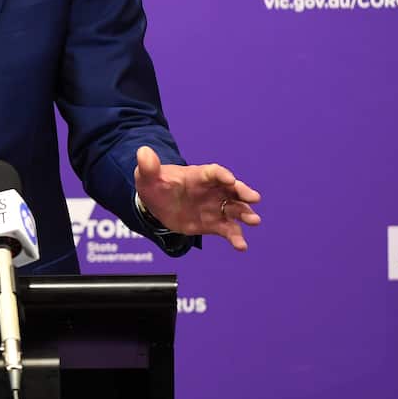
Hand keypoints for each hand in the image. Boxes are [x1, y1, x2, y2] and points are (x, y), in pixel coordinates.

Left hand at [133, 146, 261, 249]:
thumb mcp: (147, 175)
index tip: (230, 180)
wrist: (156, 204)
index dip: (221, 175)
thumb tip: (143, 152)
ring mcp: (214, 207)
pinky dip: (235, 237)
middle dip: (243, 192)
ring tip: (254, 221)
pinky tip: (241, 246)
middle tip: (254, 198)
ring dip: (245, 214)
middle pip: (231, 189)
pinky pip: (227, 230)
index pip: (213, 172)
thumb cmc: (155, 184)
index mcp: (197, 175)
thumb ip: (148, 166)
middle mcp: (211, 190)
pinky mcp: (213, 224)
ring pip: (234, 209)